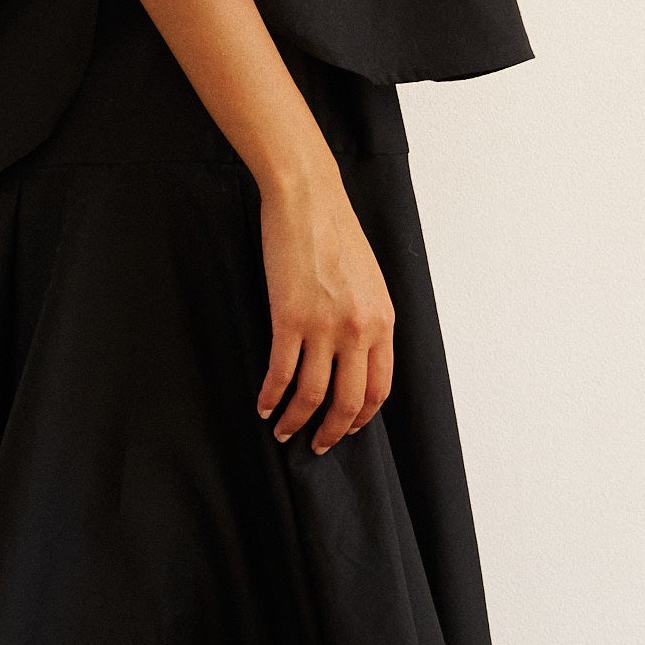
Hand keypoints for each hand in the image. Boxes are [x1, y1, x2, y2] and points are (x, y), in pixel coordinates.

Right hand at [258, 169, 395, 452]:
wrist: (308, 200)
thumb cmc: (336, 234)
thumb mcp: (369, 281)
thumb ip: (368, 320)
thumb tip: (357, 355)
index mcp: (382, 321)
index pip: (379, 388)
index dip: (361, 416)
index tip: (347, 427)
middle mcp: (359, 330)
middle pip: (348, 401)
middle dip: (331, 431)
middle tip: (316, 445)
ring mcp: (324, 326)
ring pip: (313, 395)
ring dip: (296, 420)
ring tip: (283, 431)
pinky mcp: (289, 318)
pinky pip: (281, 372)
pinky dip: (270, 396)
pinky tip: (262, 405)